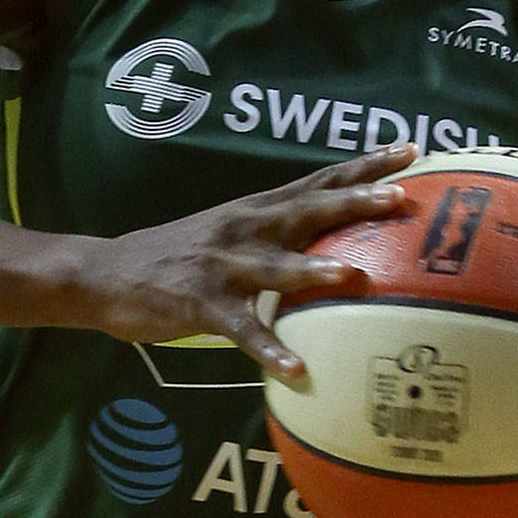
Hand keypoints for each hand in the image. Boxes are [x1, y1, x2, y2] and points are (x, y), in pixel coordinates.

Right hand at [77, 145, 415, 378]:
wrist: (106, 272)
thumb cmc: (178, 256)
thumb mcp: (230, 231)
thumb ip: (278, 233)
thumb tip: (336, 245)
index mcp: (255, 210)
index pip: (318, 181)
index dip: (364, 166)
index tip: (411, 150)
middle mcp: (243, 228)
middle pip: (306, 210)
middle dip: (352, 202)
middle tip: (397, 196)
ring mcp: (221, 266)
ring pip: (274, 266)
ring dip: (314, 271)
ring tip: (353, 275)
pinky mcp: (199, 304)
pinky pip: (241, 330)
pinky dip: (268, 349)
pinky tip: (295, 368)